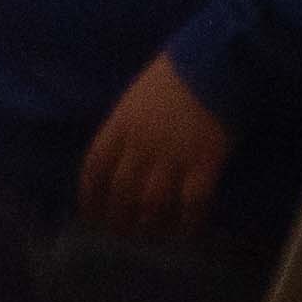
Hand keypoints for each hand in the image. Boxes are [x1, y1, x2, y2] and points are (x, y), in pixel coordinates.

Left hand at [77, 56, 229, 235]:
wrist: (211, 66)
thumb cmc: (172, 77)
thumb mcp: (134, 99)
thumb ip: (126, 128)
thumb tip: (119, 156)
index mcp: (119, 126)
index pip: (95, 167)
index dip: (90, 195)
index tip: (90, 214)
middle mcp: (140, 145)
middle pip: (121, 190)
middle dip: (117, 216)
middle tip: (119, 234)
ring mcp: (172, 156)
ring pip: (152, 201)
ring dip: (149, 223)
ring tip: (149, 235)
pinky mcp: (204, 163)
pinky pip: (192, 202)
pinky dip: (189, 221)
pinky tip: (187, 231)